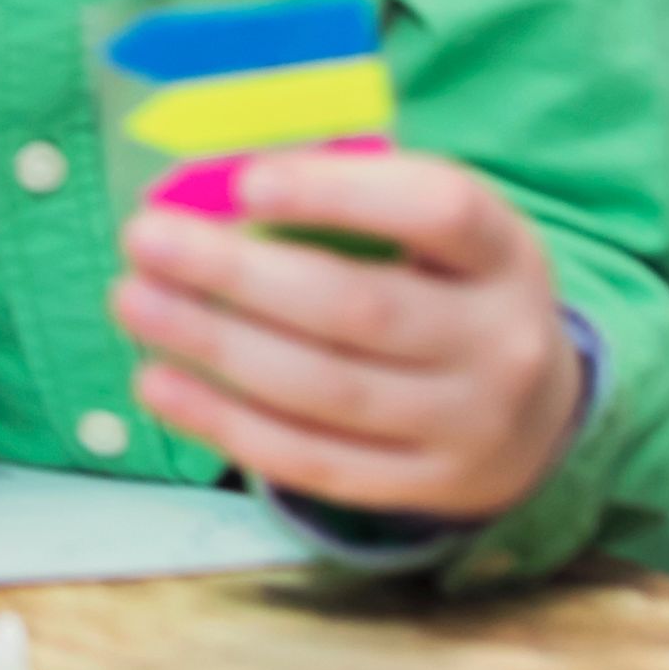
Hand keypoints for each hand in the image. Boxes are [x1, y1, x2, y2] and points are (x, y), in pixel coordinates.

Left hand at [108, 144, 588, 522]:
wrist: (534, 415)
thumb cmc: (449, 290)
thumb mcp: (439, 234)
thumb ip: (352, 199)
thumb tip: (212, 181)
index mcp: (506, 252)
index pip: (436, 210)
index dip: (340, 193)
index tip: (244, 182)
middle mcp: (500, 342)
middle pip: (359, 308)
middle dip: (238, 274)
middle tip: (146, 239)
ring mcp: (465, 425)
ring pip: (323, 390)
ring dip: (213, 345)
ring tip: (134, 301)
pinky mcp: (422, 488)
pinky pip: (310, 459)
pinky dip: (224, 421)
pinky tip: (158, 380)